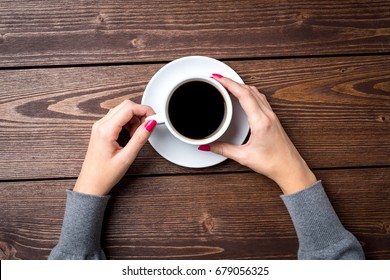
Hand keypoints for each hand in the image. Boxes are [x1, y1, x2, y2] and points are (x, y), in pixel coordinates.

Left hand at [74, 100, 155, 195]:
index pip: (129, 108)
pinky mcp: (101, 129)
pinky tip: (130, 136)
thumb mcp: (127, 157)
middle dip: (140, 114)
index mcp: (106, 130)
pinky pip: (118, 118)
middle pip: (125, 106)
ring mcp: (100, 126)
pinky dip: (128, 123)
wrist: (91, 183)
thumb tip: (150, 123)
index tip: (154, 118)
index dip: (145, 110)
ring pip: (122, 111)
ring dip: (134, 119)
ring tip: (137, 136)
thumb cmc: (104, 174)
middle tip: (147, 127)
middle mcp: (100, 125)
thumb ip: (140, 138)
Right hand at [204, 75, 316, 193]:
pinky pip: (260, 99)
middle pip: (249, 89)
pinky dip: (249, 93)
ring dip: (242, 86)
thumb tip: (208, 146)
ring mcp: (272, 116)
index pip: (244, 94)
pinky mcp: (273, 119)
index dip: (229, 83)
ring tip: (228, 86)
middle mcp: (268, 115)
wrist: (290, 168)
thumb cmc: (273, 163)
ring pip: (256, 92)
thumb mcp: (244, 156)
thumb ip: (223, 150)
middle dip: (233, 82)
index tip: (218, 78)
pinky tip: (243, 97)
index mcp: (261, 121)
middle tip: (218, 80)